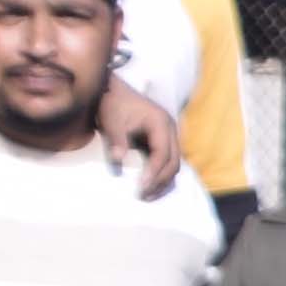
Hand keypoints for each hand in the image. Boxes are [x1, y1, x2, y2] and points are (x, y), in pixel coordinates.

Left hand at [96, 76, 185, 192]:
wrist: (111, 91)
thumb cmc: (112, 103)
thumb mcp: (112, 120)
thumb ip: (117, 140)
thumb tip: (118, 160)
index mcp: (161, 123)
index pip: (163, 153)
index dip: (154, 172)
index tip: (141, 186)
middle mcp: (169, 130)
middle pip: (174, 162)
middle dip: (161, 181)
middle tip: (144, 195)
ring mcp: (167, 136)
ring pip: (173, 164)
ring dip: (162, 181)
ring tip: (146, 195)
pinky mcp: (161, 141)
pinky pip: (166, 162)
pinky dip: (160, 175)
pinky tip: (148, 185)